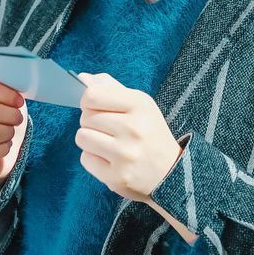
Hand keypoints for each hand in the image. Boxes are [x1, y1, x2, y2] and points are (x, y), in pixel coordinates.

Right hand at [0, 73, 26, 184]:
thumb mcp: (2, 97)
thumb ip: (6, 86)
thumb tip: (18, 81)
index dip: (8, 94)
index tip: (18, 101)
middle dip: (11, 116)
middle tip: (17, 119)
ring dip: (8, 133)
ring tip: (9, 133)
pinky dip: (2, 149)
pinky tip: (2, 147)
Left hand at [74, 71, 183, 202]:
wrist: (171, 172)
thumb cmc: (149, 133)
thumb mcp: (139, 104)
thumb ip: (110, 88)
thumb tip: (82, 78)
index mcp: (139, 105)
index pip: (92, 95)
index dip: (88, 101)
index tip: (94, 107)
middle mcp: (133, 128)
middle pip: (85, 117)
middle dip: (91, 122)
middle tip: (108, 129)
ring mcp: (125, 154)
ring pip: (82, 137)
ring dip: (90, 140)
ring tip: (107, 144)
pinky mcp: (117, 177)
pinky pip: (85, 159)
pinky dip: (93, 159)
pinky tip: (109, 159)